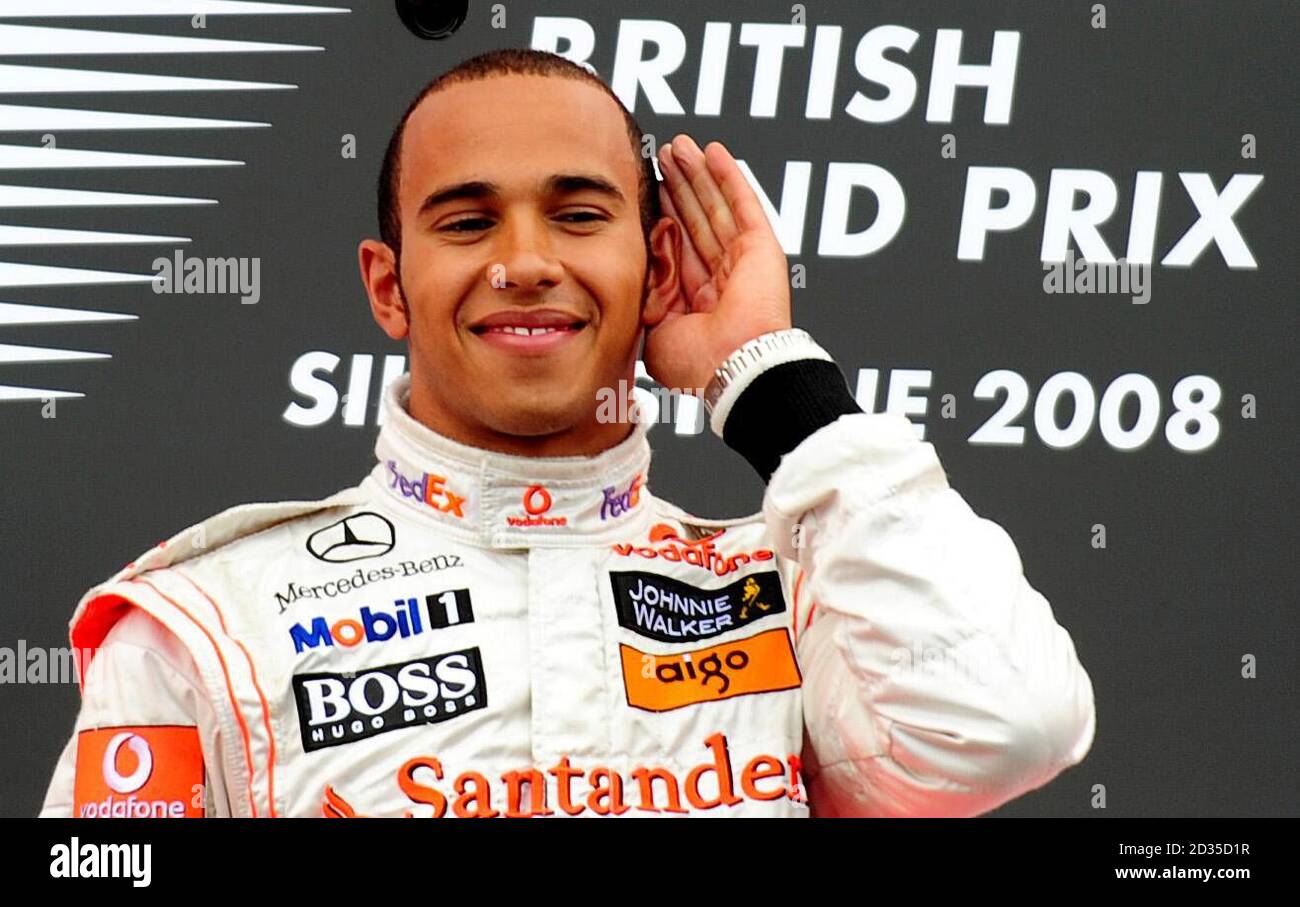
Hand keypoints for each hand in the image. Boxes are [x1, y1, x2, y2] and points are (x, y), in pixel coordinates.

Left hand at [644, 135, 791, 392]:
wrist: (730, 367)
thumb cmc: (695, 363)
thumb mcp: (655, 327)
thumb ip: (647, 296)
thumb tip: (635, 268)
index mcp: (698, 300)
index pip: (678, 246)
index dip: (663, 214)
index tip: (647, 189)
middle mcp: (721, 277)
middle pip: (696, 219)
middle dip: (679, 186)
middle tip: (661, 155)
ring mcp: (743, 260)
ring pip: (715, 205)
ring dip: (698, 173)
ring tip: (678, 146)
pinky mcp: (761, 247)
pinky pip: (743, 203)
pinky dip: (729, 176)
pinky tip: (714, 152)